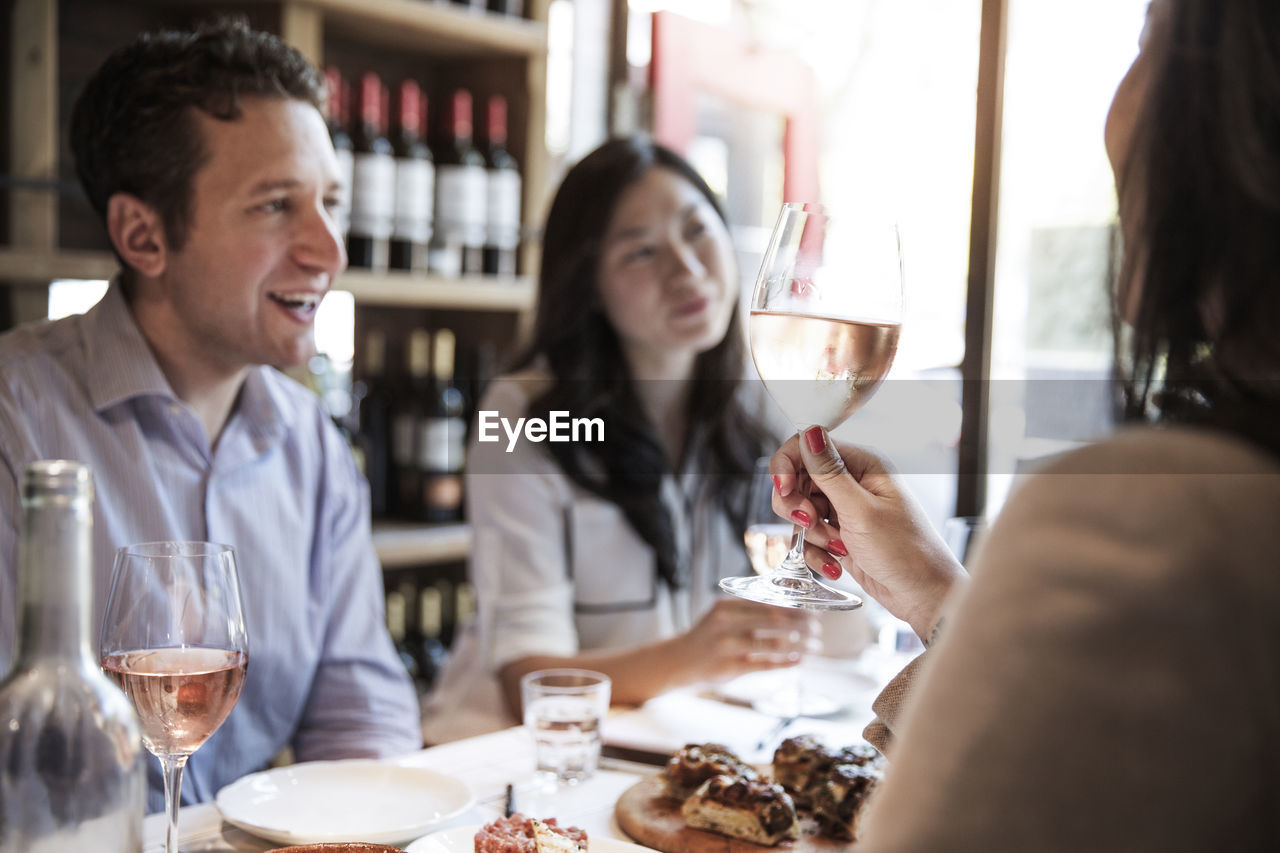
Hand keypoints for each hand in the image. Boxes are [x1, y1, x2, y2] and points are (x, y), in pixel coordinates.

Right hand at [678, 597, 818, 682]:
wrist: (679, 660)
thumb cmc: (709, 635)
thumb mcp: (723, 614)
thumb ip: (750, 609)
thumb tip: (791, 607)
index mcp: (727, 606)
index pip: (769, 602)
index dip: (795, 606)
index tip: (813, 610)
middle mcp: (726, 623)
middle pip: (774, 621)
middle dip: (802, 624)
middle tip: (818, 629)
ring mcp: (727, 646)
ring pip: (773, 644)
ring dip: (799, 645)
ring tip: (815, 647)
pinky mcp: (729, 668)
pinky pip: (764, 664)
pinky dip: (785, 662)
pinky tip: (799, 661)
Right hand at [771, 427, 964, 642]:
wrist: (924, 596)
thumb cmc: (906, 551)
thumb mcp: (861, 511)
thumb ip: (829, 472)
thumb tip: (809, 431)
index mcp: (862, 464)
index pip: (807, 447)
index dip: (787, 466)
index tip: (783, 490)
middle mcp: (852, 482)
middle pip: (797, 480)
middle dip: (797, 506)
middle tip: (812, 523)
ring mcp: (845, 509)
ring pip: (800, 511)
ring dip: (811, 534)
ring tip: (837, 548)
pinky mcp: (840, 534)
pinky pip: (810, 537)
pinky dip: (815, 552)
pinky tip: (835, 564)